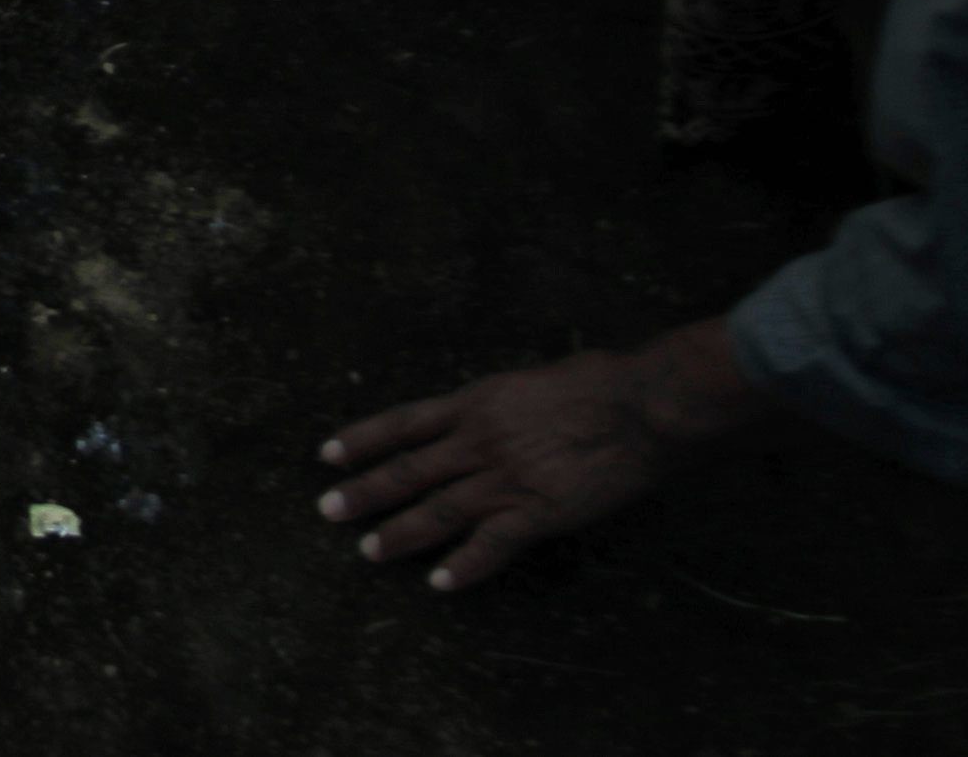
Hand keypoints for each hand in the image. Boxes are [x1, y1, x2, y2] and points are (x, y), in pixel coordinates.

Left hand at [317, 320, 768, 591]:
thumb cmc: (598, 382)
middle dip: (365, 491)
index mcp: (475, 403)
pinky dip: (464, 566)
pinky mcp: (537, 510)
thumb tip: (488, 414)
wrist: (640, 404)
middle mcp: (478, 440)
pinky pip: (491, 544)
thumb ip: (501, 404)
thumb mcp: (530, 382)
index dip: (362, 439)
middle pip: (408, 469)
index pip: (403, 423)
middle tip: (327, 510)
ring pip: (438, 509)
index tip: (327, 454)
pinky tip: (441, 583)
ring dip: (401, 533)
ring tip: (370, 552)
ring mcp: (504, 477)